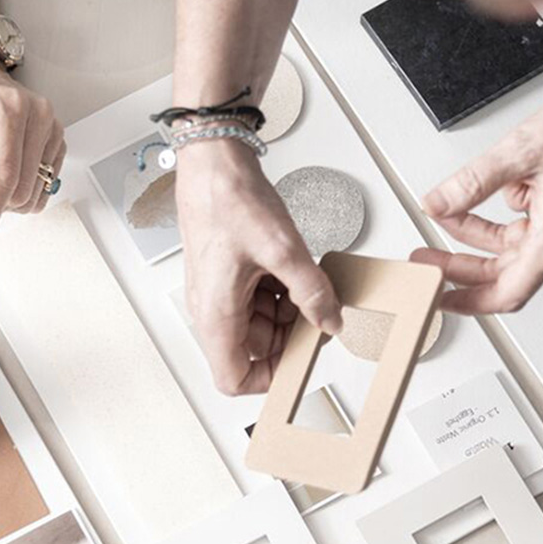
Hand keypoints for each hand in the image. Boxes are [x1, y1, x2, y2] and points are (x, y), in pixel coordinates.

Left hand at [0, 42, 64, 253]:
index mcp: (5, 111)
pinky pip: (44, 187)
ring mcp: (52, 127)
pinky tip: (4, 171)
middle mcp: (37, 116)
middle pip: (20, 192)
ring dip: (6, 197)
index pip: (2, 178)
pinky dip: (20, 190)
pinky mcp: (58, 141)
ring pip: (34, 195)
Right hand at [175, 139, 341, 394]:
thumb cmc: (228, 200)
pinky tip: (290, 267)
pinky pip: (257, 300)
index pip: (233, 379)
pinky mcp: (227, 277)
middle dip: (289, 335)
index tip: (301, 362)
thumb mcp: (283, 249)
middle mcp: (212, 310)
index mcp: (216, 315)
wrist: (212, 163)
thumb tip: (330, 321)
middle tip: (317, 310)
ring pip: (260, 324)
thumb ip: (312, 292)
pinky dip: (279, 291)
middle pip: (254, 351)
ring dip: (287, 310)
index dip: (269, 380)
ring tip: (303, 279)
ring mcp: (218, 294)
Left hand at [412, 91, 542, 312]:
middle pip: (503, 271)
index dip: (469, 303)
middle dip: (460, 265)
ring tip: (442, 219)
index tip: (439, 299)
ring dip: (474, 235)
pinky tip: (480, 193)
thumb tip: (438, 203)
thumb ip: (473, 182)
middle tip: (426, 260)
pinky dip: (496, 212)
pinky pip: (523, 221)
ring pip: (509, 245)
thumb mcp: (523, 150)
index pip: (507, 293)